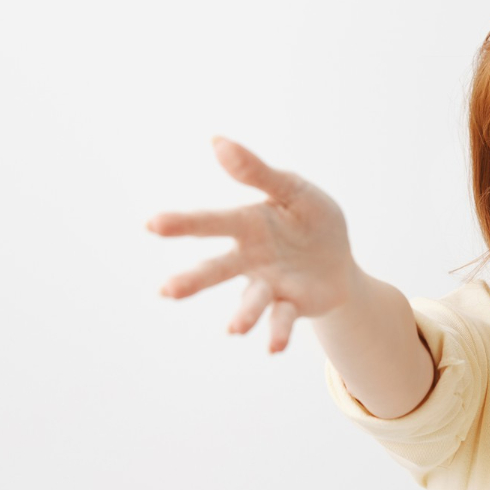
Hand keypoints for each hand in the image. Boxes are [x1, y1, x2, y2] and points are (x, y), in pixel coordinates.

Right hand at [147, 137, 358, 353]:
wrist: (338, 261)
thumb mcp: (293, 190)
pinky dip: (277, 333)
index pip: (211, 223)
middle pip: (218, 268)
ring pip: (250, 300)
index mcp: (247, 224)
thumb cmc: (309, 220)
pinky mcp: (291, 305)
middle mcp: (250, 258)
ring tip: (234, 329)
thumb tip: (217, 141)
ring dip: (242, 314)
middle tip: (166, 291)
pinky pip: (282, 319)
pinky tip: (273, 348)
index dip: (182, 223)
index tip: (152, 224)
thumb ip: (258, 172)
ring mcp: (268, 285)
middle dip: (193, 280)